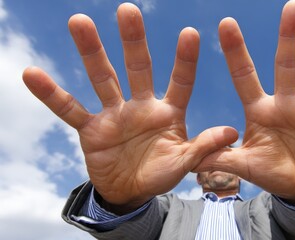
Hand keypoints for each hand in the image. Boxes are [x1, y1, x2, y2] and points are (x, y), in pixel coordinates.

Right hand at [22, 3, 236, 212]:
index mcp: (168, 112)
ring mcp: (114, 114)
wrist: (131, 191)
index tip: (191, 33)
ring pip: (102, 78)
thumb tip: (231, 132)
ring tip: (80, 21)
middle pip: (137, 68)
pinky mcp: (91, 129)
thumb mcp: (184, 163)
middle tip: (129, 10)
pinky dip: (52, 94)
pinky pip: (69, 110)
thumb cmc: (160, 174)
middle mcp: (141, 106)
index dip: (184, 60)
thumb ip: (203, 148)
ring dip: (91, 52)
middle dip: (134, 41)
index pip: (180, 81)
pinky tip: (32, 73)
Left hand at [194, 0, 294, 203]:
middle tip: (293, 5)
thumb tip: (196, 160)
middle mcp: (289, 104)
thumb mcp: (246, 166)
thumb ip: (224, 160)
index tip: (225, 23)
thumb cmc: (270, 170)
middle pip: (289, 66)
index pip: (245, 76)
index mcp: (262, 110)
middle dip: (291, 38)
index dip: (235, 52)